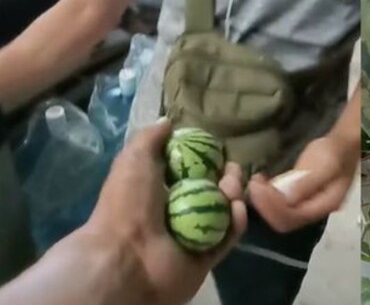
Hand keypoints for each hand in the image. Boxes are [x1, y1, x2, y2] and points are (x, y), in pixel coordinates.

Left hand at [75, 118, 247, 304]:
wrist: (127, 254)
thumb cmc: (128, 203)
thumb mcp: (134, 159)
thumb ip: (151, 137)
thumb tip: (169, 121)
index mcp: (162, 189)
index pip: (196, 170)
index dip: (211, 159)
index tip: (221, 150)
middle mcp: (181, 210)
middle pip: (216, 188)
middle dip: (229, 176)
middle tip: (231, 171)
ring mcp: (196, 234)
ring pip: (226, 210)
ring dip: (234, 195)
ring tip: (230, 190)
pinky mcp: (209, 255)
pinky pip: (229, 235)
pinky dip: (237, 222)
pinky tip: (237, 209)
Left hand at [249, 134, 358, 232]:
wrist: (343, 144)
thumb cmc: (335, 151)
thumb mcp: (324, 163)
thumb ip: (307, 182)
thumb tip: (284, 198)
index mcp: (325, 205)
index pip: (293, 216)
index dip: (272, 206)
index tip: (257, 186)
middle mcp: (316, 211)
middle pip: (284, 220)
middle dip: (265, 206)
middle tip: (253, 185)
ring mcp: (308, 206)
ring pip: (281, 215)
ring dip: (264, 202)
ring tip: (255, 182)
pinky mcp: (301, 199)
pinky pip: (281, 206)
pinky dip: (268, 197)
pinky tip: (263, 183)